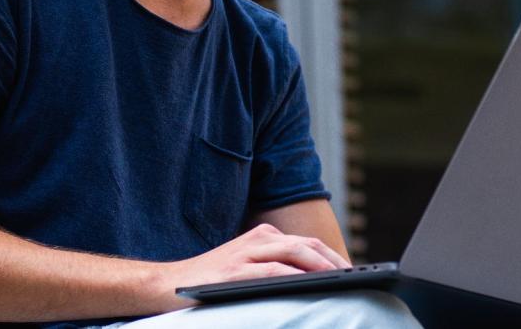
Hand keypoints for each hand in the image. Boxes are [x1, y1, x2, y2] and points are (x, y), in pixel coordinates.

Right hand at [157, 223, 349, 308]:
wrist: (167, 284)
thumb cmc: (211, 280)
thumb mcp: (246, 266)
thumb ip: (273, 266)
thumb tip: (313, 280)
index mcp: (263, 236)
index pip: (306, 243)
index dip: (331, 255)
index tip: (351, 270)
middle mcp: (257, 240)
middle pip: (305, 244)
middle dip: (333, 259)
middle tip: (353, 275)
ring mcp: (245, 254)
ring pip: (293, 252)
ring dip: (319, 264)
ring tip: (339, 278)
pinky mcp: (234, 271)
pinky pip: (271, 270)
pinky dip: (293, 275)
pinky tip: (307, 282)